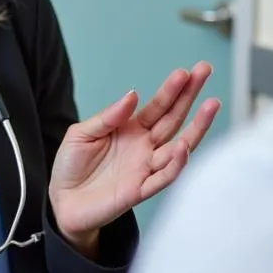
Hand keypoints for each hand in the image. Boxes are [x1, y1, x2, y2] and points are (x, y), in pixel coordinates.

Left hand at [49, 61, 219, 252]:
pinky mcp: (139, 191)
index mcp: (132, 129)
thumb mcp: (82, 133)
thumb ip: (108, 116)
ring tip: (211, 106)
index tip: (185, 72)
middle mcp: (145, 146)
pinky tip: (184, 147)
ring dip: (196, 127)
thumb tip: (133, 94)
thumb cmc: (72, 166)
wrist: (61, 202)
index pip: (158, 106)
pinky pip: (163, 177)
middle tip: (205, 70)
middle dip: (190, 95)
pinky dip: (176, 164)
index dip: (172, 89)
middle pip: (174, 118)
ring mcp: (145, 168)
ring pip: (179, 147)